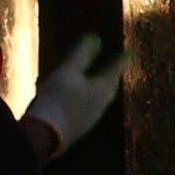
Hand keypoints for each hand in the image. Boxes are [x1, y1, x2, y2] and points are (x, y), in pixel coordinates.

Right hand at [25, 32, 123, 148]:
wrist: (44, 137)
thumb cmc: (57, 99)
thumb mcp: (68, 71)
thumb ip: (82, 55)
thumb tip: (95, 38)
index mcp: (101, 90)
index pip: (115, 71)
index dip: (121, 61)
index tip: (129, 54)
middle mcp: (99, 106)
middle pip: (109, 88)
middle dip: (111, 77)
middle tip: (115, 69)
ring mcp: (88, 120)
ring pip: (98, 101)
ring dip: (97, 90)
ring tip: (95, 83)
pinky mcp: (76, 130)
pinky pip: (85, 110)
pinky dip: (84, 101)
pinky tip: (74, 102)